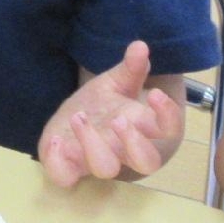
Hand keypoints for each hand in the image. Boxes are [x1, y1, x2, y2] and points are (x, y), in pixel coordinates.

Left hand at [39, 41, 185, 185]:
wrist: (75, 123)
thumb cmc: (104, 106)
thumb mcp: (117, 83)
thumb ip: (130, 68)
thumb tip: (140, 45)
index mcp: (141, 129)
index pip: (167, 131)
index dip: (168, 117)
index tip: (156, 94)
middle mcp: (123, 150)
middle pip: (145, 162)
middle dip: (134, 143)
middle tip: (118, 120)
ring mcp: (96, 161)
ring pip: (105, 169)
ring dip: (92, 144)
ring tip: (78, 117)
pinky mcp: (69, 167)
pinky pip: (67, 177)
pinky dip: (59, 163)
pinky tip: (55, 140)